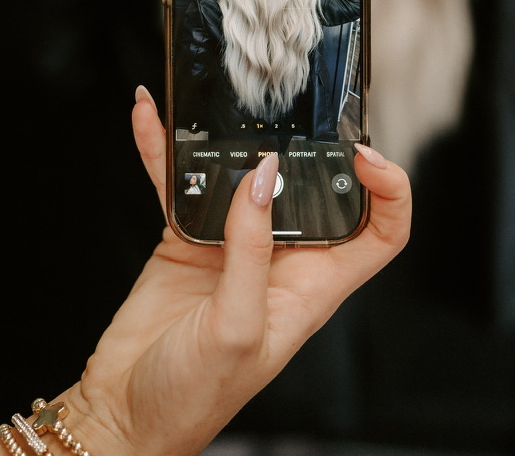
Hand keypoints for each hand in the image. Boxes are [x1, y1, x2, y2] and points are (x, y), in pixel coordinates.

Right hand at [0, 88, 409, 455]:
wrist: (125, 414)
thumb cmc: (194, 397)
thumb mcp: (236, 328)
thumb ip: (251, 250)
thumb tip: (259, 176)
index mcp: (314, 287)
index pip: (380, 232)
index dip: (389, 190)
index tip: (365, 155)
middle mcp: (281, 258)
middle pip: (315, 188)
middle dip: (311, 144)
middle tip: (298, 106)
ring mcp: (234, 243)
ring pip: (244, 174)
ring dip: (230, 138)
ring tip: (223, 100)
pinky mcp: (188, 237)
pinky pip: (182, 183)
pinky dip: (165, 152)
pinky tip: (150, 120)